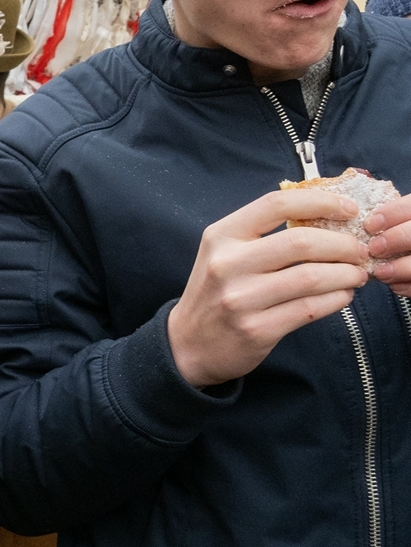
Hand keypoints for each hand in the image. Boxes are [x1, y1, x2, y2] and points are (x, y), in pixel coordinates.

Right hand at [168, 188, 368, 386]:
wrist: (188, 344)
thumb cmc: (216, 292)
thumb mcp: (225, 253)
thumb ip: (264, 235)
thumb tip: (326, 218)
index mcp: (221, 236)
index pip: (276, 205)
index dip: (320, 202)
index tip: (348, 210)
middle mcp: (227, 264)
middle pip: (301, 242)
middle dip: (342, 244)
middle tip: (359, 250)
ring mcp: (240, 298)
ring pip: (311, 277)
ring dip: (346, 274)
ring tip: (356, 274)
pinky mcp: (256, 329)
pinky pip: (309, 309)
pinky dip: (336, 299)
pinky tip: (342, 295)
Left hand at [367, 193, 410, 296]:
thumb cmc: (406, 233)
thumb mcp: (404, 222)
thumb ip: (393, 220)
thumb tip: (361, 221)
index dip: (392, 214)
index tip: (370, 225)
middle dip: (396, 239)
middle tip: (374, 248)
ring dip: (401, 268)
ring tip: (381, 272)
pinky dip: (409, 286)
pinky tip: (395, 284)